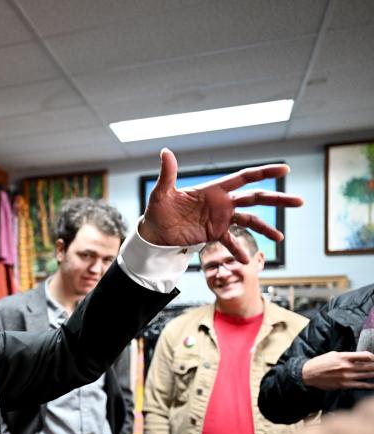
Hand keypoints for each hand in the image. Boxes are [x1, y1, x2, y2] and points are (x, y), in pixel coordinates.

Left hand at [140, 148, 302, 262]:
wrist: (154, 232)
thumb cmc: (158, 209)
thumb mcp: (162, 193)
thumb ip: (168, 174)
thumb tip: (165, 151)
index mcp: (214, 189)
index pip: (244, 177)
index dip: (264, 172)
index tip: (285, 169)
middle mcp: (222, 203)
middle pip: (256, 198)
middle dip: (277, 199)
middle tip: (300, 201)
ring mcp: (220, 219)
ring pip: (250, 220)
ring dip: (265, 228)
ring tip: (280, 238)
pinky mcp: (214, 234)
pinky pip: (231, 241)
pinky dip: (239, 249)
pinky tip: (246, 261)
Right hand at [301, 351, 373, 390]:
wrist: (308, 374)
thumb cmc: (319, 363)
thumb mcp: (332, 354)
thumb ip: (346, 356)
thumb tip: (358, 358)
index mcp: (344, 356)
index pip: (365, 356)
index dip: (373, 357)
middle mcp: (347, 366)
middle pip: (369, 366)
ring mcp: (346, 376)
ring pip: (367, 375)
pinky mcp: (344, 385)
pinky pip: (361, 385)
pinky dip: (369, 385)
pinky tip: (373, 384)